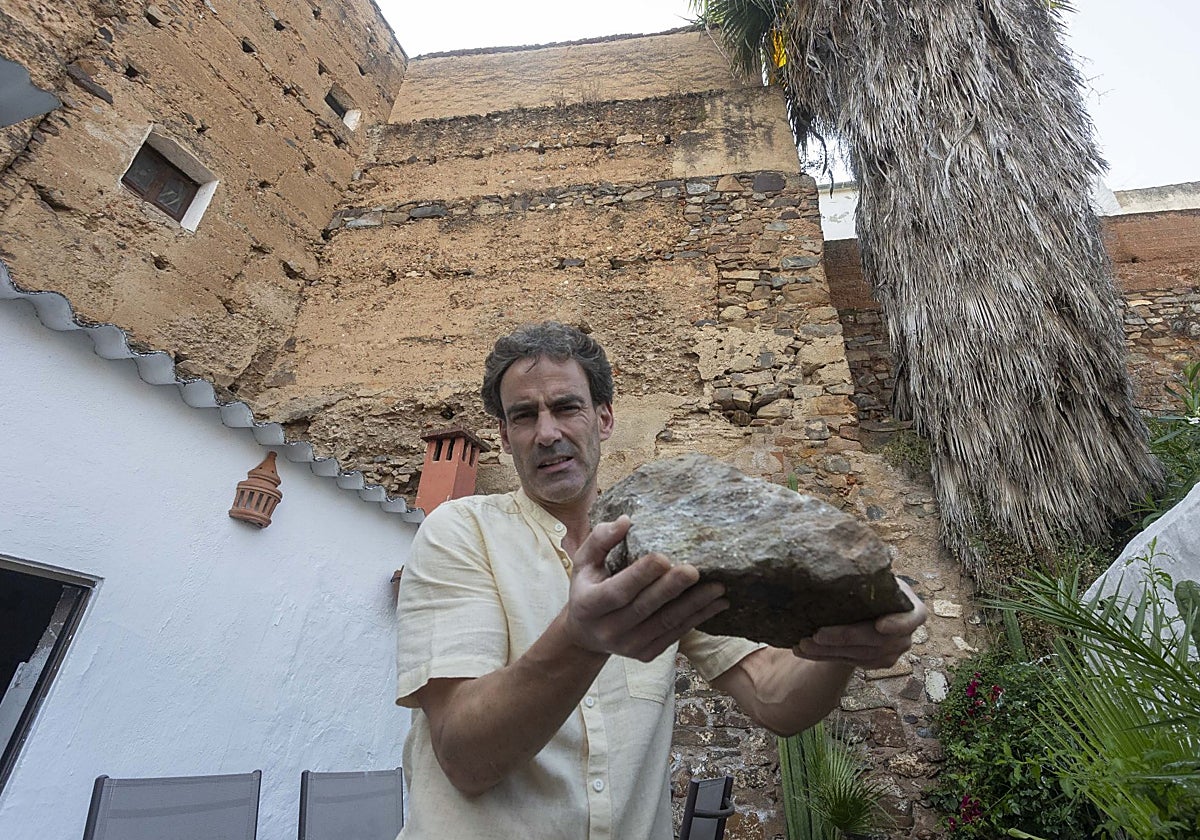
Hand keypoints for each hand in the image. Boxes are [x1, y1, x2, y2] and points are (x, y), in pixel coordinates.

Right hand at [563, 516, 728, 661]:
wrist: (587, 634)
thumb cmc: (588, 587)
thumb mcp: (584, 562)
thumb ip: (600, 539)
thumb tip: (626, 521)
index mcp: (589, 605)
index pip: (617, 591)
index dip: (640, 575)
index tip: (663, 557)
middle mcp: (608, 629)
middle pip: (645, 608)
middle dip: (671, 589)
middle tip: (695, 571)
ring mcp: (629, 645)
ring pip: (666, 623)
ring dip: (694, 605)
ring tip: (717, 588)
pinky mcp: (647, 653)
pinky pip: (675, 634)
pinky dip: (697, 618)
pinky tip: (717, 604)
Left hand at [792, 578, 926, 669]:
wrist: (866, 608)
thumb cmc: (869, 585)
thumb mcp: (874, 574)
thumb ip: (869, 567)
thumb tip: (844, 543)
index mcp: (914, 610)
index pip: (912, 619)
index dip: (898, 624)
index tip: (880, 626)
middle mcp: (906, 635)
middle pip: (877, 641)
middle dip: (845, 638)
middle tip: (818, 634)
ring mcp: (891, 652)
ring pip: (858, 655)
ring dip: (828, 651)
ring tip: (803, 643)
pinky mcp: (874, 663)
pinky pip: (848, 662)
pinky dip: (824, 657)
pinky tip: (803, 651)